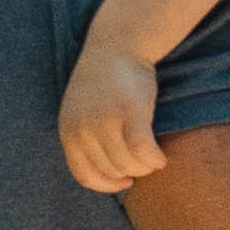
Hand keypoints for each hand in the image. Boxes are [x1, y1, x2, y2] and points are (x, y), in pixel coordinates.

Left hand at [61, 42, 163, 192]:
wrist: (117, 44)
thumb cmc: (104, 82)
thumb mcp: (82, 112)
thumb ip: (86, 139)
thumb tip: (108, 174)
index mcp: (68, 130)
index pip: (85, 175)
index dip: (107, 185)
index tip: (124, 182)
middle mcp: (83, 128)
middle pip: (111, 170)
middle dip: (131, 173)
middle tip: (144, 165)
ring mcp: (106, 120)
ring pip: (128, 164)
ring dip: (144, 167)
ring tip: (153, 159)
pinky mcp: (131, 113)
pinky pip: (144, 152)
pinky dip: (154, 159)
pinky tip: (160, 157)